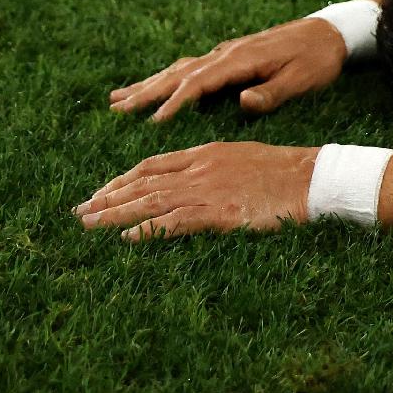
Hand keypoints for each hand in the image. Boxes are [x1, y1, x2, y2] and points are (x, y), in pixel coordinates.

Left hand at [75, 143, 317, 241]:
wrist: (312, 177)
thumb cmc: (287, 170)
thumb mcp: (245, 157)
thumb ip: (216, 167)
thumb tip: (199, 180)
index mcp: (206, 153)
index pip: (152, 165)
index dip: (123, 179)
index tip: (103, 191)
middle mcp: (199, 168)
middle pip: (142, 182)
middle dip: (108, 197)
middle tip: (81, 211)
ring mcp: (207, 190)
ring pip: (149, 201)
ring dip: (115, 213)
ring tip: (89, 224)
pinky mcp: (217, 212)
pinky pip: (173, 222)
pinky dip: (147, 230)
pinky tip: (126, 239)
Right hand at [110, 18, 351, 121]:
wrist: (330, 33)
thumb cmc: (318, 60)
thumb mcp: (302, 80)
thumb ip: (272, 93)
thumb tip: (242, 103)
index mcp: (241, 59)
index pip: (199, 83)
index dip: (175, 102)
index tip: (153, 122)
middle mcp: (227, 53)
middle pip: (179, 74)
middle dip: (146, 91)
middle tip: (115, 108)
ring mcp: (226, 53)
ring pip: (180, 69)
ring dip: (149, 84)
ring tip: (118, 98)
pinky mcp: (230, 55)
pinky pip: (191, 68)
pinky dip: (168, 77)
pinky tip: (155, 86)